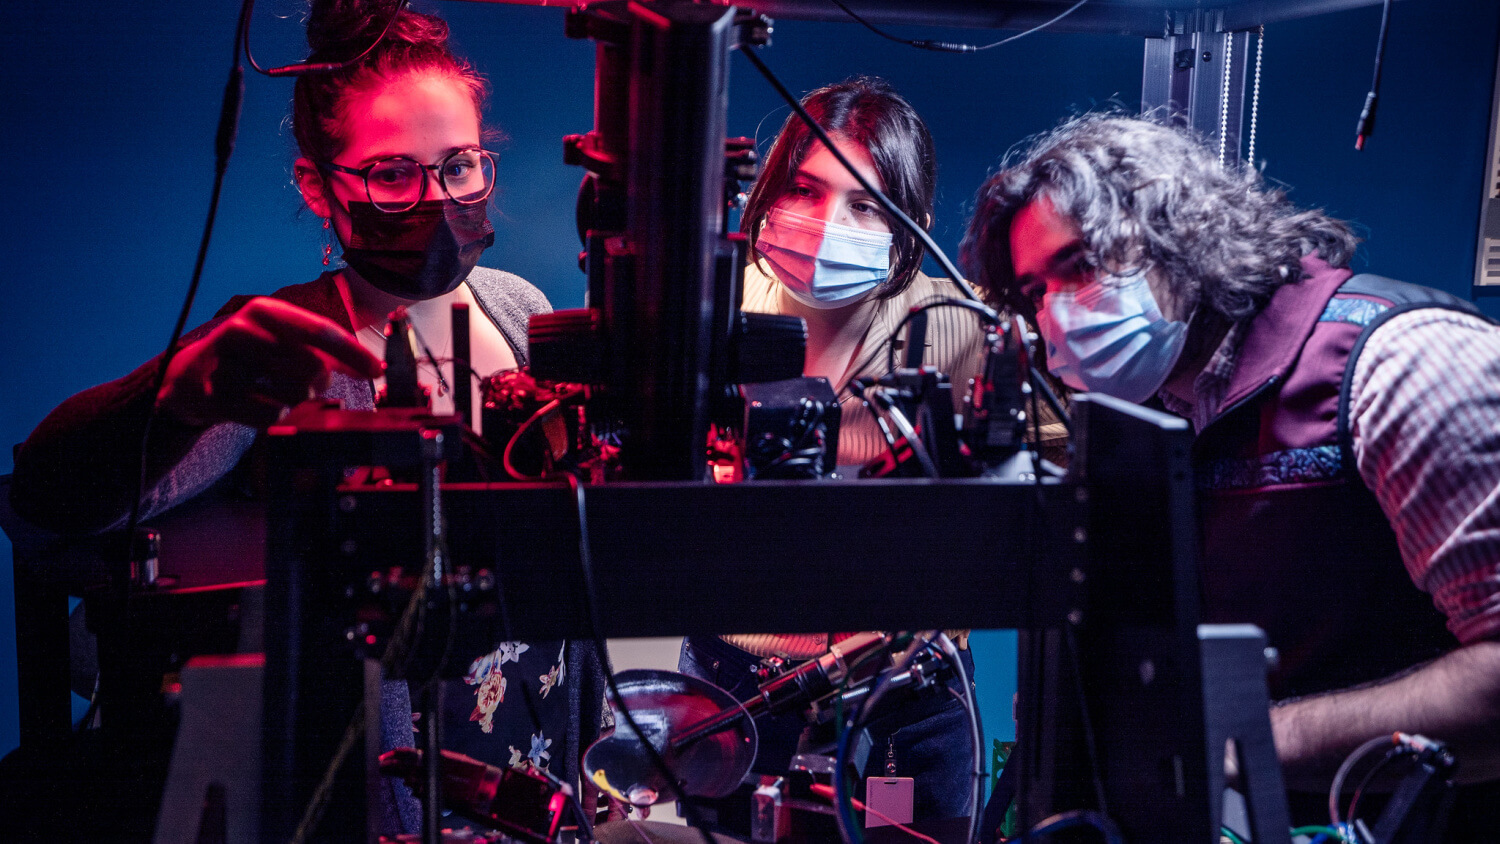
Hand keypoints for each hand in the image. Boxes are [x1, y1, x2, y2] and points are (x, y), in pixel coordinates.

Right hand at [157, 297, 382, 427]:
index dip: (354, 352)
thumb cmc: (249, 358)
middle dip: (319, 382)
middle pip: (313, 366)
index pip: (321, 330)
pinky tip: (259, 405)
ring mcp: (227, 363)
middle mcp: (244, 330)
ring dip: (296, 400)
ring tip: (276, 391)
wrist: (191, 378)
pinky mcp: (216, 396)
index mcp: (266, 312)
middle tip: (306, 384)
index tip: (377, 369)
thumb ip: (327, 351)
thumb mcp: (283, 341)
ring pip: (294, 392)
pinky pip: (272, 415)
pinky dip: (275, 416)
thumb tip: (371, 366)